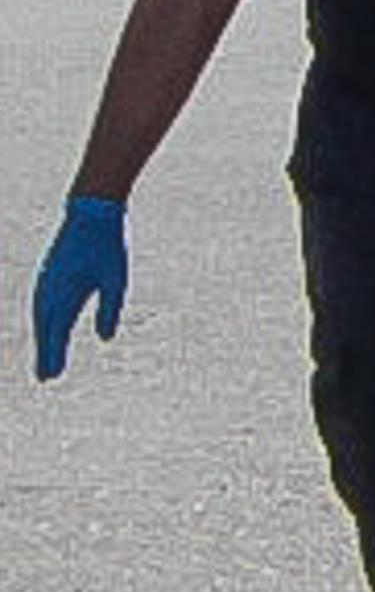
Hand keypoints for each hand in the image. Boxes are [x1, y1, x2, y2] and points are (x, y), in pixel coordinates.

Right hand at [29, 196, 124, 377]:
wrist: (90, 213)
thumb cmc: (107, 245)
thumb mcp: (116, 280)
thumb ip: (109, 309)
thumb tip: (105, 339)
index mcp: (63, 293)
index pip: (55, 332)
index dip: (53, 355)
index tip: (50, 377)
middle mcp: (48, 290)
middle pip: (45, 328)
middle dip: (46, 353)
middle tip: (46, 378)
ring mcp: (45, 281)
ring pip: (41, 317)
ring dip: (43, 338)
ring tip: (47, 359)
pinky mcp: (49, 274)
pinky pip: (43, 304)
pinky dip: (44, 321)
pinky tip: (48, 329)